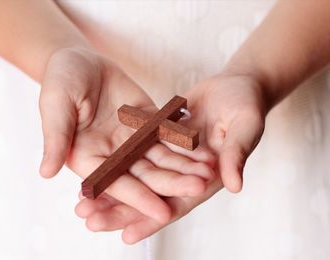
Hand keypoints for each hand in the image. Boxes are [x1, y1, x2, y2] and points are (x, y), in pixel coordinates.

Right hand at [38, 47, 215, 222]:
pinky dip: (186, 143)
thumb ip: (55, 138)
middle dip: (172, 183)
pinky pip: (169, 135)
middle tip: (199, 189)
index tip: (162, 213)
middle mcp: (114, 156)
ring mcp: (133, 141)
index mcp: (90, 159)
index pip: (116, 184)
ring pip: (163, 158)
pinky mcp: (149, 123)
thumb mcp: (55, 107)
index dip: (139, 198)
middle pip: (146, 175)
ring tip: (210, 172)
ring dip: (186, 166)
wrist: (79, 61)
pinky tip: (205, 148)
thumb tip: (46, 172)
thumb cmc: (60, 82)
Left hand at [74, 73, 266, 242]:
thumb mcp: (246, 127)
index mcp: (207, 178)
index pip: (177, 204)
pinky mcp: (160, 138)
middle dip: (121, 211)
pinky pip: (135, 153)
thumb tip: (234, 185)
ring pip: (137, 177)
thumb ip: (237, 154)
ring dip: (112, 190)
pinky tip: (94, 169)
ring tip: (81, 203)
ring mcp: (171, 156)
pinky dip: (117, 163)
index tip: (127, 236)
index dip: (153, 220)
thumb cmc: (248, 106)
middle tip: (89, 220)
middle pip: (150, 196)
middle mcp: (185, 172)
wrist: (237, 85)